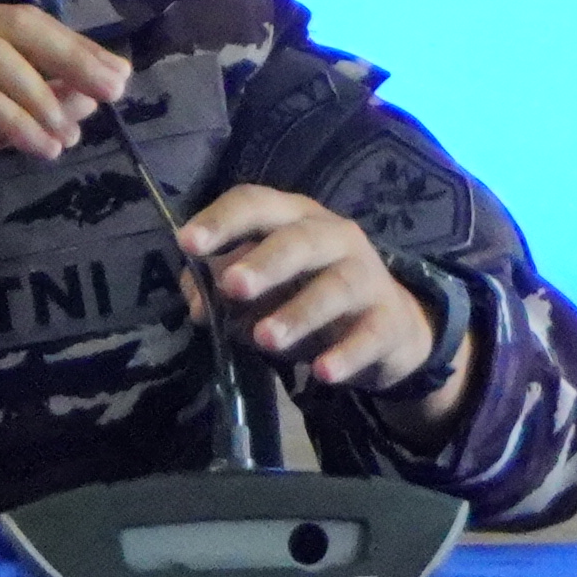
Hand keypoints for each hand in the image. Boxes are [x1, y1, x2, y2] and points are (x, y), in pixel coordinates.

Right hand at [0, 0, 134, 202]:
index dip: (74, 45)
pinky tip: (37, 149)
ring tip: (62, 138)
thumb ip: (21, 112)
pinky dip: (17, 121)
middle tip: (113, 93)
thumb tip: (85, 98)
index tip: (116, 75)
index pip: (19, 18)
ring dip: (44, 99)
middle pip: (16, 25)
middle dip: (74, 58)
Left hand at [177, 186, 475, 434]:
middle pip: (301, 240)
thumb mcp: (264, 291)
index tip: (187, 244)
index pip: (257, 203)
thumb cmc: (309, 297)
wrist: (388, 329)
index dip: (222, 220)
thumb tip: (197, 304)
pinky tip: (322, 372)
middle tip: (232, 286)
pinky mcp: (389, 322)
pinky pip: (369, 336)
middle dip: (265, 262)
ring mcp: (367, 278)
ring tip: (265, 338)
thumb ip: (224, 291)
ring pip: (336, 287)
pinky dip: (346, 353)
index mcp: (295, 219)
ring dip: (299, 312)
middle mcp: (335, 238)